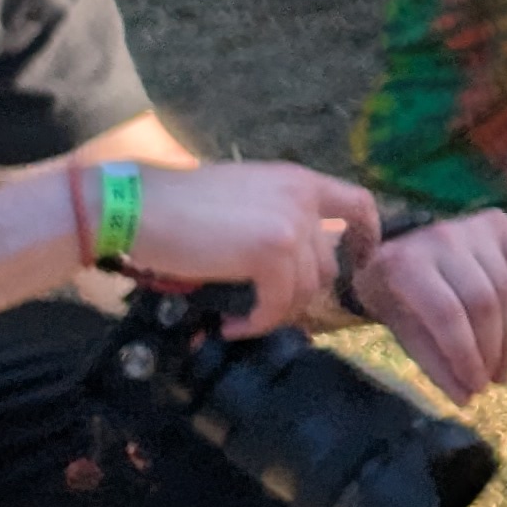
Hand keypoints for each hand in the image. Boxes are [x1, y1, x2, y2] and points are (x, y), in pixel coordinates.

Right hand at [93, 154, 378, 329]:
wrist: (139, 205)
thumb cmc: (178, 204)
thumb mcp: (243, 199)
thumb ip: (276, 217)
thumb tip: (290, 261)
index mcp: (298, 180)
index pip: (358, 203)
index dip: (366, 236)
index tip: (360, 261)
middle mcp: (303, 198)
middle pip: (326, 263)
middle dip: (299, 293)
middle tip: (265, 307)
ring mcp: (292, 225)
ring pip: (304, 289)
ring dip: (274, 312)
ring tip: (240, 318)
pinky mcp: (271, 254)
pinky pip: (278, 304)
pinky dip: (257, 322)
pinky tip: (230, 326)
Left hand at [351, 213, 506, 395]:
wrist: (398, 247)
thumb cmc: (395, 295)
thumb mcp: (400, 328)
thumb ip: (432, 361)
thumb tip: (467, 399)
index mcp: (406, 264)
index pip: (447, 315)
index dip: (466, 354)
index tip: (476, 388)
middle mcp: (442, 238)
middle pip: (483, 302)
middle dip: (492, 349)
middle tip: (493, 382)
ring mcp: (474, 228)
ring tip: (506, 370)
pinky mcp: (501, 227)